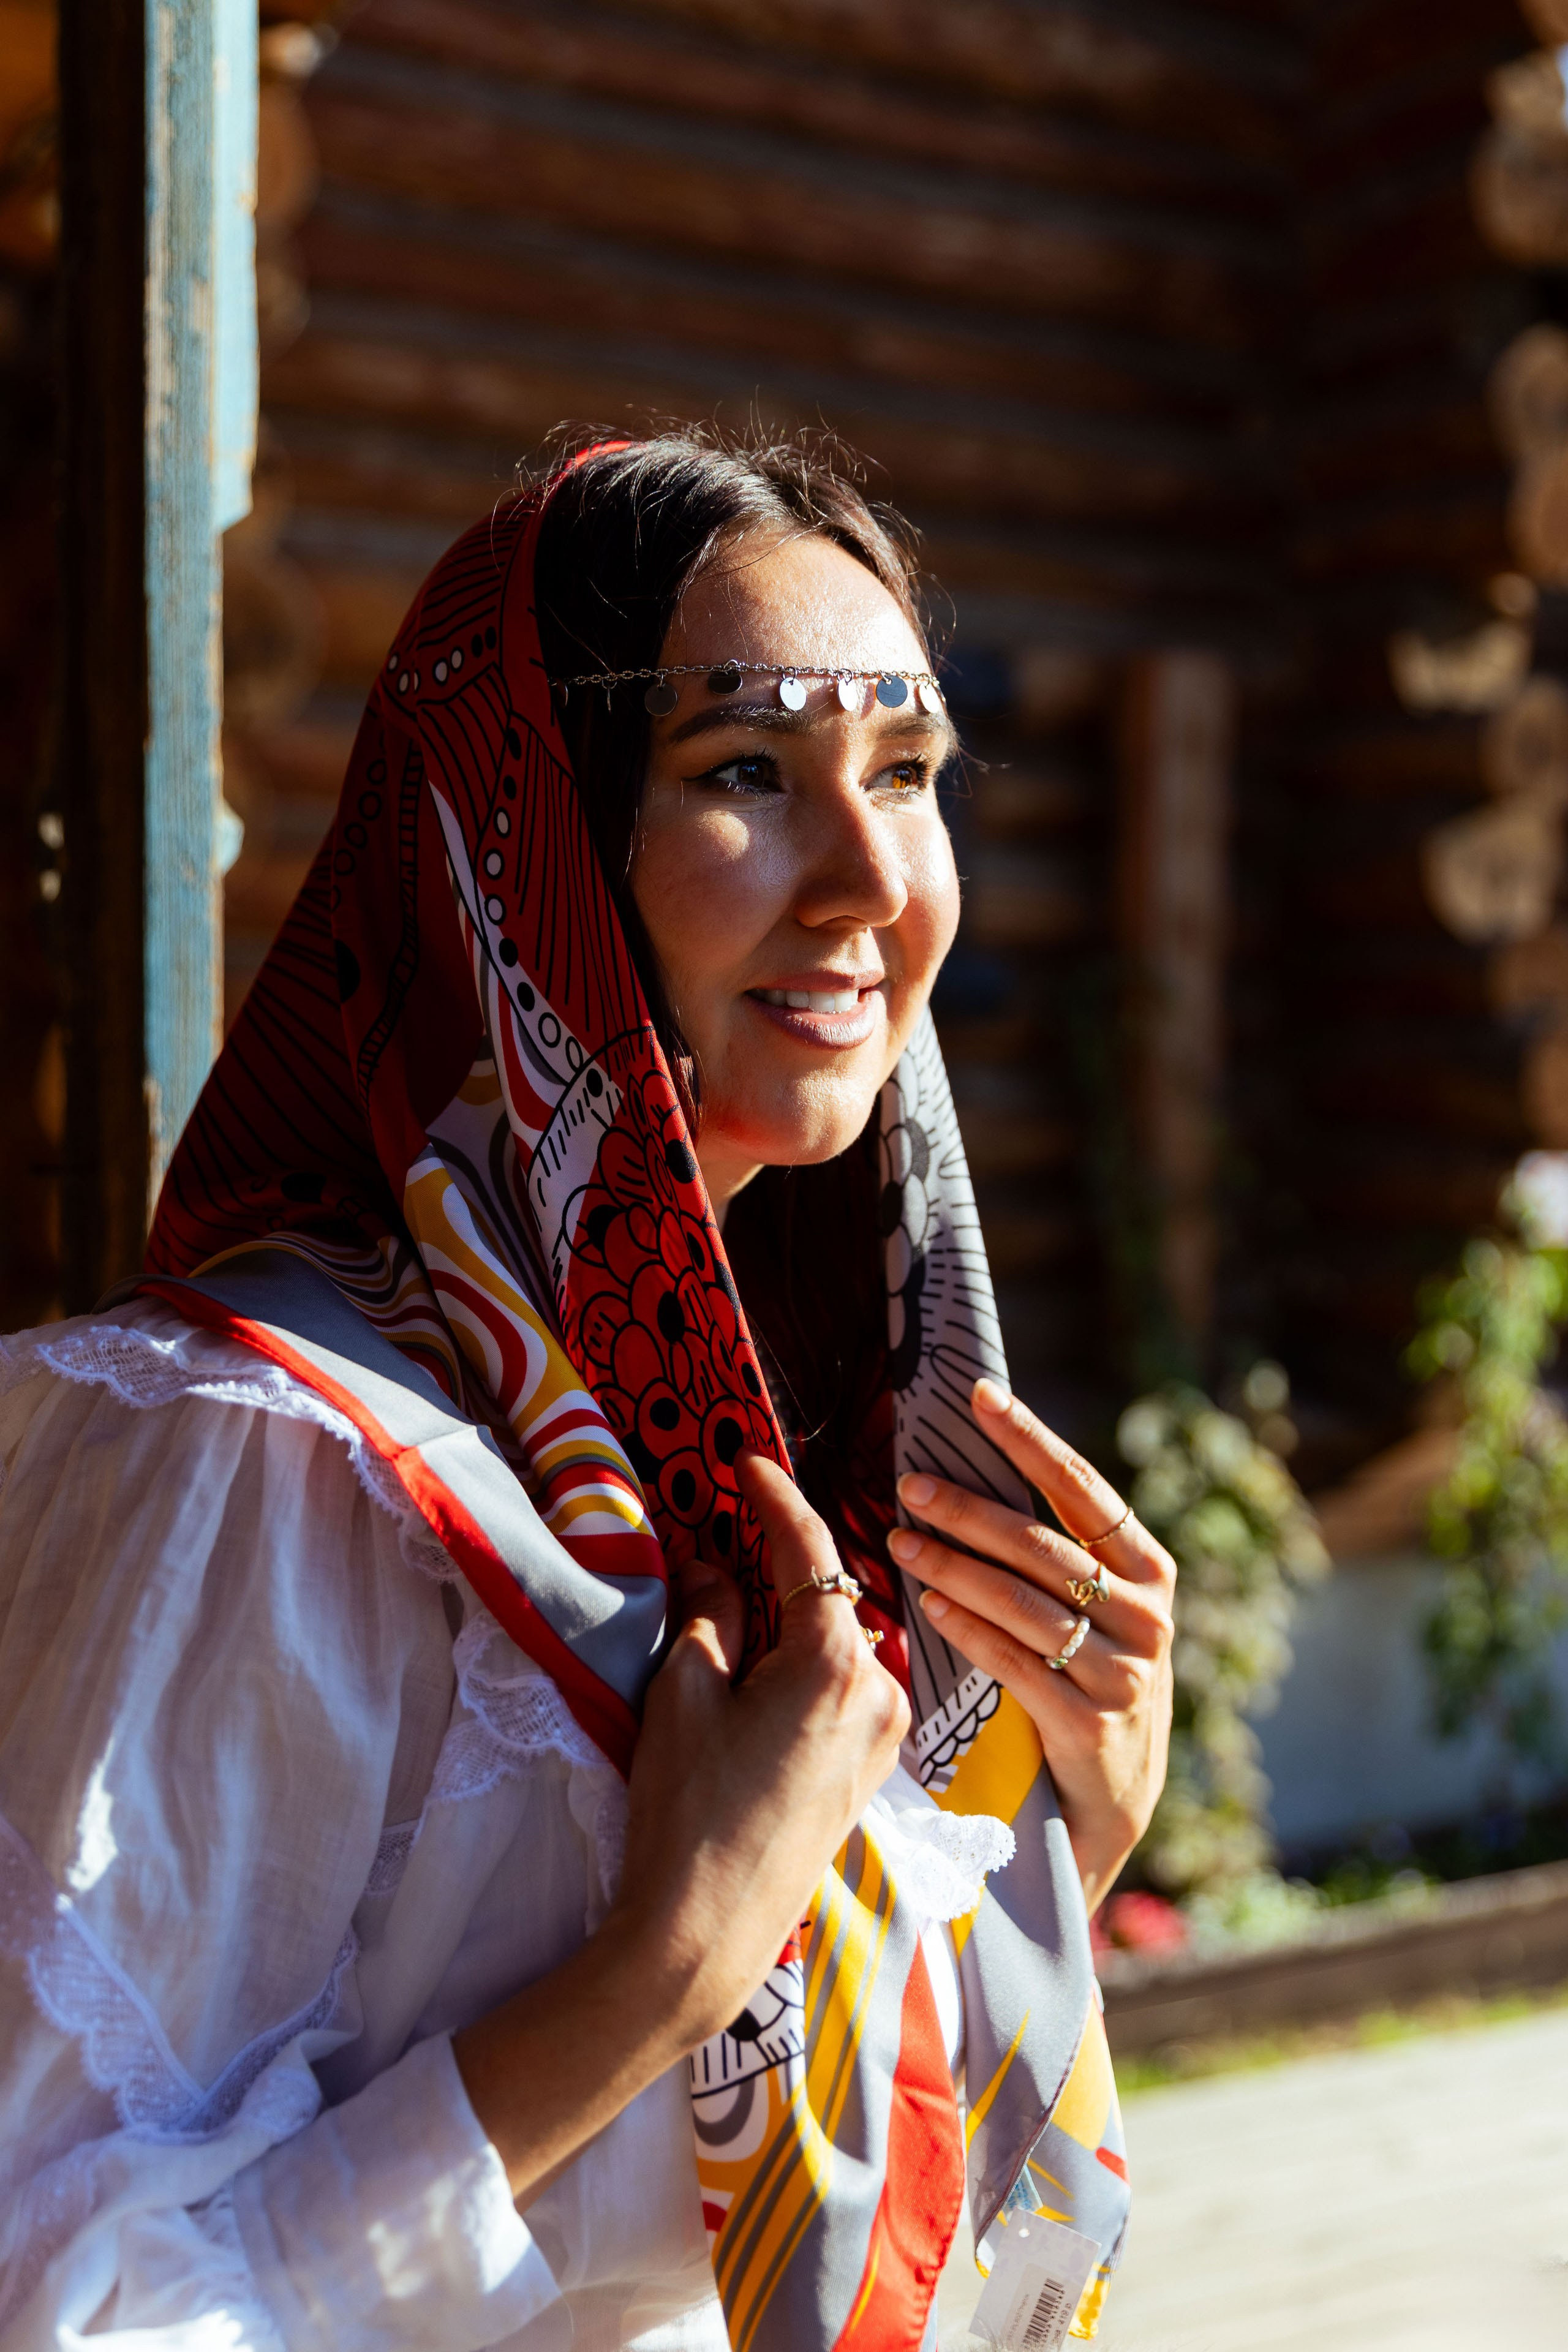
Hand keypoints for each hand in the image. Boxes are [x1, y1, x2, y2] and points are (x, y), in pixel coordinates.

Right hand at [610, 1452, 909, 2048]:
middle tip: (732, 1530)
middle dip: (783, 1566)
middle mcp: (881, 1691)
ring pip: (841, 1648)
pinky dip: (810, 1670)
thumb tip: (713, 1563)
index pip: (808, 1551)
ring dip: (796, 1624)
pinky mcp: (874, 1773)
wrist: (708, 1935)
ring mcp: (885, 1737)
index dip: (775, 1498)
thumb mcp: (683, 1693)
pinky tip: (765, 1676)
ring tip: (737, 1614)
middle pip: (831, 1600)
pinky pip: (847, 1693)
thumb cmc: (688, 1809)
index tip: (749, 1461)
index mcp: (838, 1661)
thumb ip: (708, 1614)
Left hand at [887, 1378, 1173, 1913]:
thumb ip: (1059, 1554)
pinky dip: (968, 1630)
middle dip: (969, 1509)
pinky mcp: (1089, 1722)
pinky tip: (927, 1607)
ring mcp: (1125, 1673)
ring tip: (899, 1540)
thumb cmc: (1089, 1682)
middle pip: (1043, 1545)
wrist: (1109, 1800)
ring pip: (1023, 1601)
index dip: (1031, 1439)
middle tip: (908, 1484)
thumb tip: (976, 1468)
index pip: (1085, 1489)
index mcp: (1152, 1572)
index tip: (980, 1396)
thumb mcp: (1097, 1613)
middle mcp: (1147, 1616)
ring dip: (953, 1567)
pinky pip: (1015, 1662)